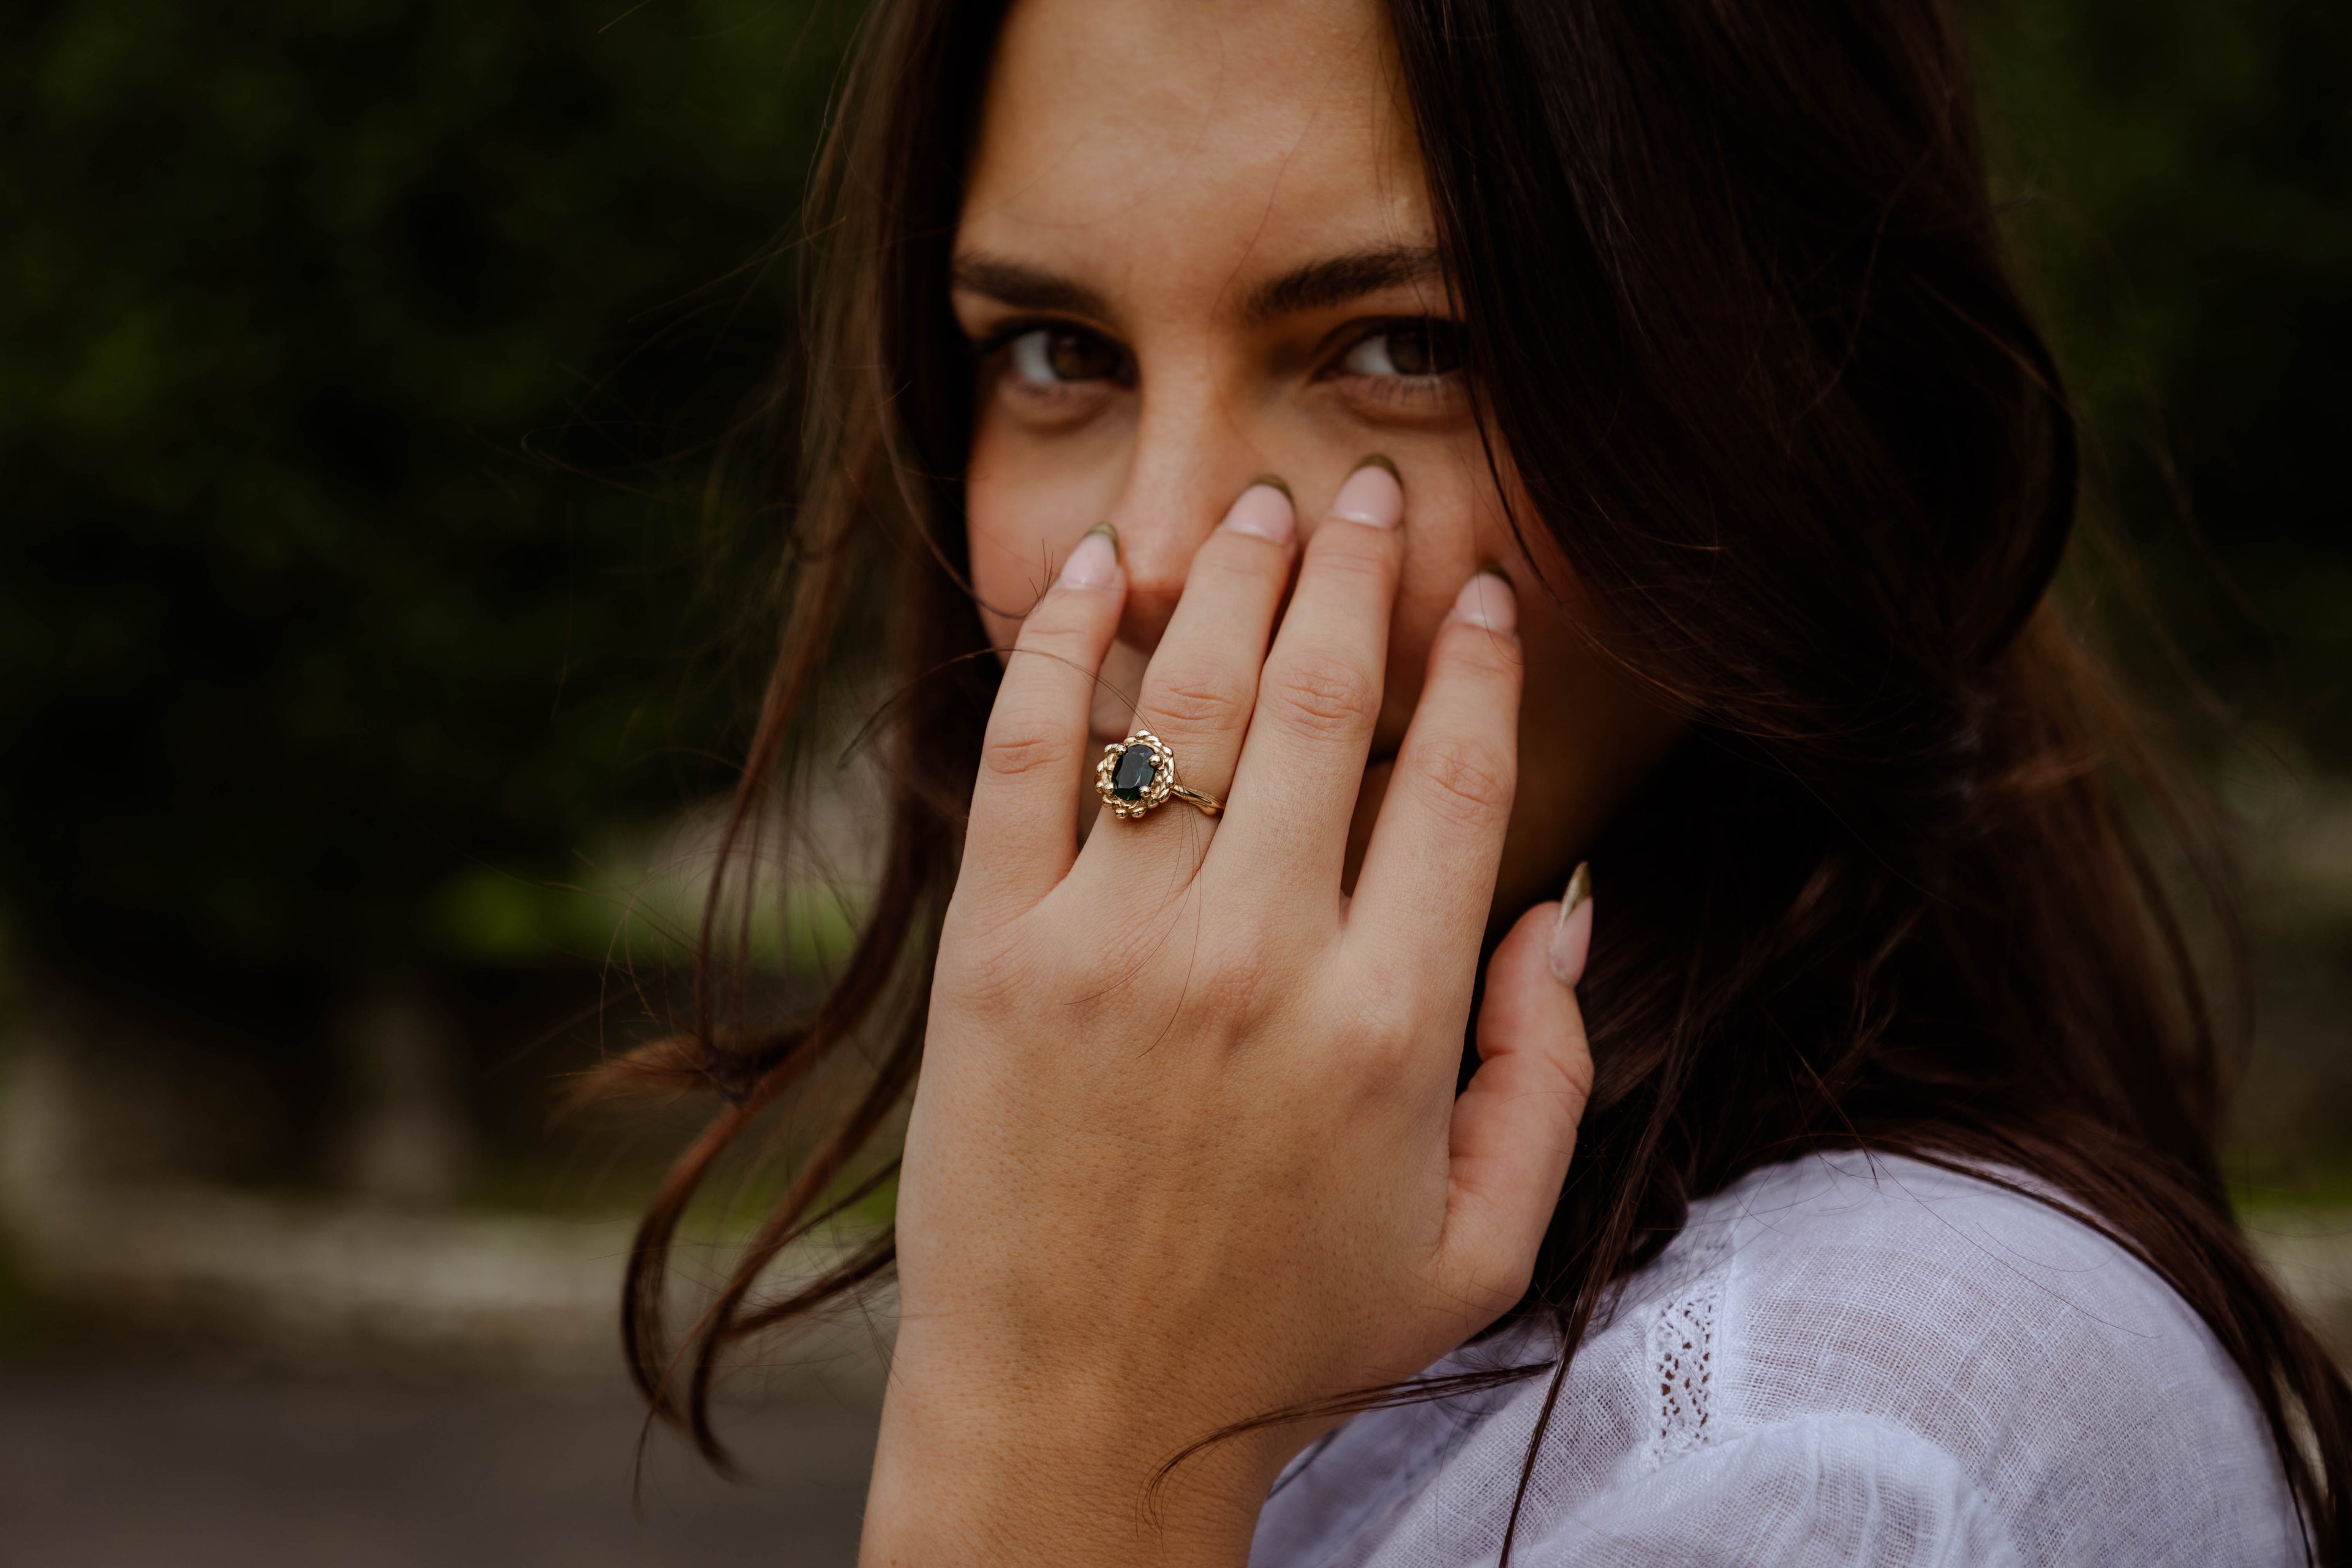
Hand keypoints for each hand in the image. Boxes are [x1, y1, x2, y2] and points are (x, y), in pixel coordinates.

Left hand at [861, 466, 1595, 1566]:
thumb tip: (1566, 915)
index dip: (1477, 664)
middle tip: (1372, 490)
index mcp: (1392, 1028)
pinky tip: (1098, 567)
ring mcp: (1111, 953)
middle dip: (1359, 575)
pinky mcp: (992, 959)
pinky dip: (1061, 648)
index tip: (1481, 588)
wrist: (1079, 1416)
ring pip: (1191, 706)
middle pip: (1328, 708)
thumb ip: (1546, 1077)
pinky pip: (1027, 760)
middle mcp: (1257, 964)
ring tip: (1267, 502)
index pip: (1456, 783)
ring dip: (1236, 581)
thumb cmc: (1286, 1337)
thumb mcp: (1479, 1245)